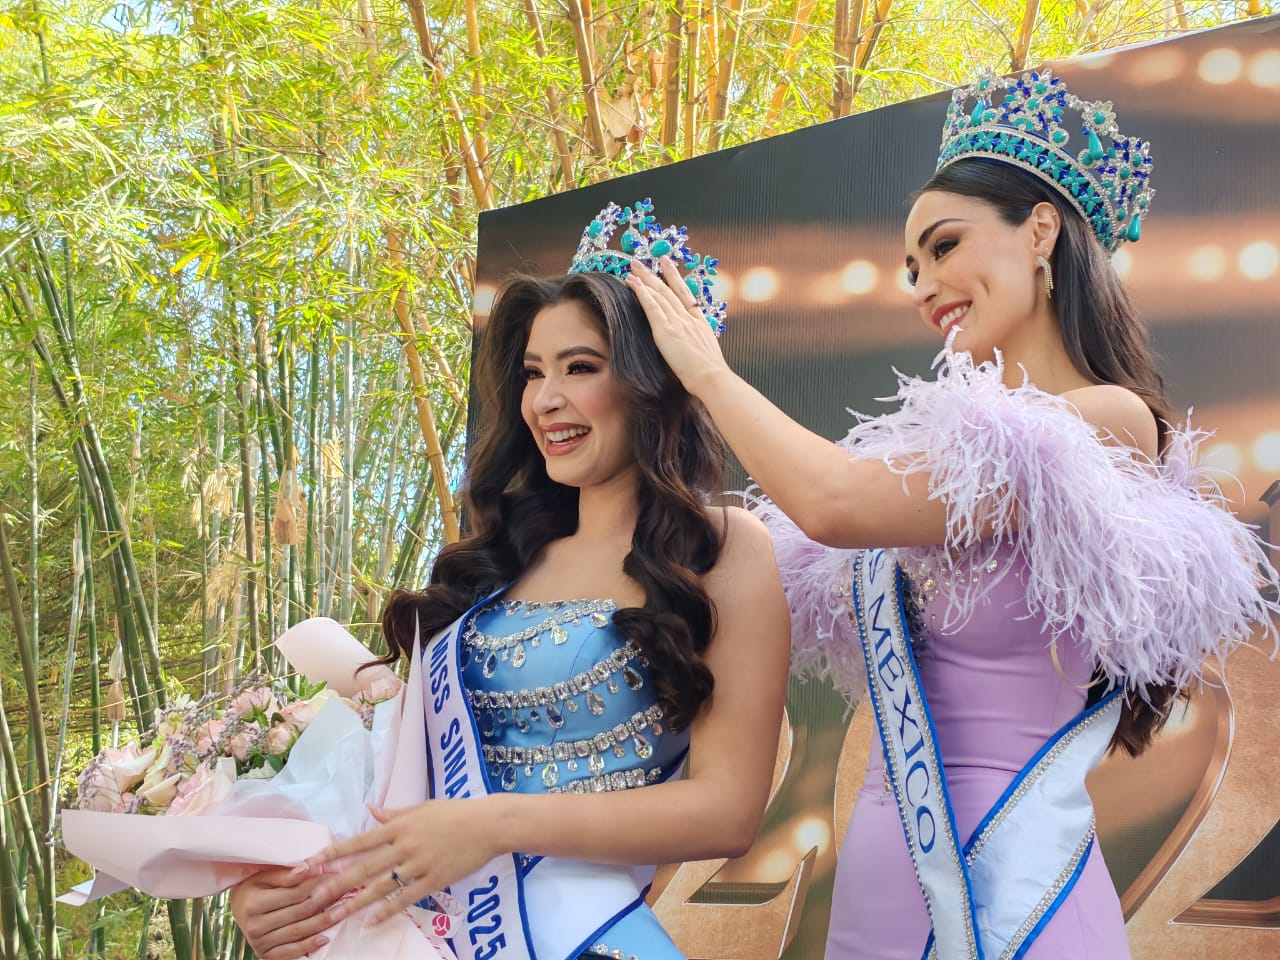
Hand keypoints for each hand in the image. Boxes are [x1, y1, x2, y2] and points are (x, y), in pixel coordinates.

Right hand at [229, 864, 346, 958]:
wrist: (239, 909)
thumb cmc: (255, 887)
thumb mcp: (264, 876)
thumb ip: (285, 874)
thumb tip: (307, 868)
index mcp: (254, 903)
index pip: (295, 893)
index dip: (318, 883)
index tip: (336, 875)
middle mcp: (255, 925)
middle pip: (300, 912)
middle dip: (326, 901)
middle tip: (346, 892)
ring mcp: (260, 942)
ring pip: (299, 931)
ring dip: (323, 922)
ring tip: (343, 911)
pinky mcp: (265, 955)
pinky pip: (291, 952)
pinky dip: (309, 945)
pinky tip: (325, 938)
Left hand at [307, 799, 501, 925]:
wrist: (488, 824)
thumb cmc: (456, 812)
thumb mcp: (422, 807)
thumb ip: (393, 813)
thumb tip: (369, 809)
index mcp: (399, 826)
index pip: (358, 841)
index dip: (332, 853)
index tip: (309, 863)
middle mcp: (404, 846)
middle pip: (363, 868)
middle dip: (335, 883)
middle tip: (312, 897)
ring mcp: (418, 865)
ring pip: (380, 887)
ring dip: (355, 903)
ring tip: (334, 915)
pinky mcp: (433, 880)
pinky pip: (405, 898)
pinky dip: (386, 911)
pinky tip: (370, 922)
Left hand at [625, 257, 731, 395]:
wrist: (711, 377)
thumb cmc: (710, 375)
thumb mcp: (708, 354)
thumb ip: (698, 345)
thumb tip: (692, 348)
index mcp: (700, 323)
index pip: (685, 295)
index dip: (675, 277)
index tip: (667, 264)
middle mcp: (688, 318)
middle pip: (669, 290)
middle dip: (655, 274)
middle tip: (644, 260)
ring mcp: (677, 322)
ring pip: (659, 294)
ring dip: (645, 279)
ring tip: (633, 266)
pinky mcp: (666, 330)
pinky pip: (651, 307)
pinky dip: (642, 292)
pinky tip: (632, 282)